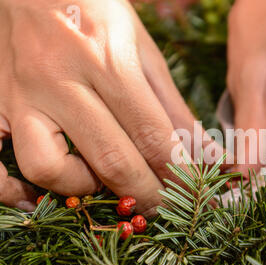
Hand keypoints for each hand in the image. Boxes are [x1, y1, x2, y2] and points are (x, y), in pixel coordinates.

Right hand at [0, 0, 204, 214]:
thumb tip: (208, 155)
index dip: (178, 174)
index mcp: (108, 61)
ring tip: (100, 179)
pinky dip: (13, 191)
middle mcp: (60, 80)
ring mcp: (19, 95)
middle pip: (110, 159)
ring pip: (47, 168)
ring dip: (83, 189)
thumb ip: (174, 109)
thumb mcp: (145, 52)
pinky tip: (37, 193)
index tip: (192, 194)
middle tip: (161, 207)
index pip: (152, 135)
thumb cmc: (98, 13)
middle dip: (146, 194)